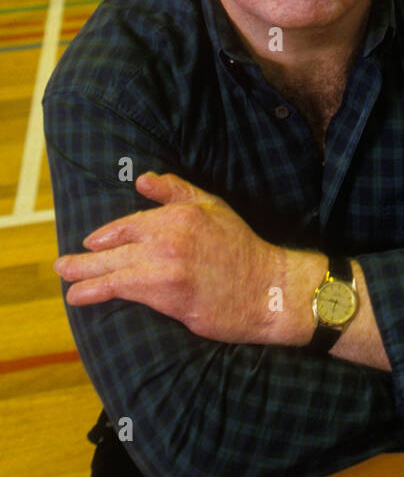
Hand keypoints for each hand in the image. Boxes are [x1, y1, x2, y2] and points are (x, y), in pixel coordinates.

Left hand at [53, 172, 290, 344]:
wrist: (268, 288)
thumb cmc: (242, 249)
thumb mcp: (213, 207)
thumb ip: (175, 191)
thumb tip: (141, 179)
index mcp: (180, 212)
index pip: (131, 221)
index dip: (108, 234)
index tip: (92, 243)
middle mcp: (169, 234)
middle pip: (116, 244)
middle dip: (85, 256)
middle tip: (62, 264)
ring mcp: (166, 263)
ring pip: (112, 267)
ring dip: (83, 274)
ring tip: (65, 278)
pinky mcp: (166, 291)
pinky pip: (121, 288)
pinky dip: (94, 291)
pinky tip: (79, 296)